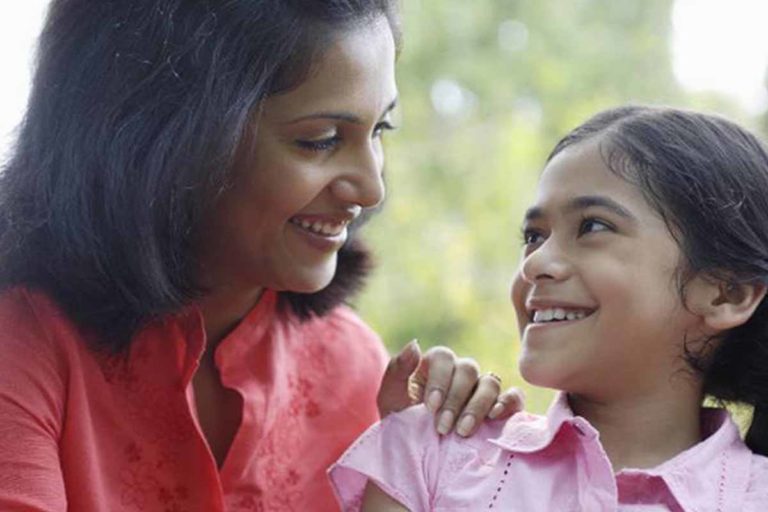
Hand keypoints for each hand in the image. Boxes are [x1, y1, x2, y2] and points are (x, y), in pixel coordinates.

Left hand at [376, 340, 524, 436]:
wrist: (417, 457)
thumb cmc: (401, 424)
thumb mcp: (390, 398)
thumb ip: (398, 369)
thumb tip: (415, 344)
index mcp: (435, 365)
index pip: (444, 357)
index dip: (439, 380)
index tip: (430, 406)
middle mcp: (460, 373)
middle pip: (468, 369)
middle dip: (455, 399)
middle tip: (443, 428)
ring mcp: (482, 390)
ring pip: (490, 382)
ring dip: (478, 406)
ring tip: (463, 432)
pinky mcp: (500, 408)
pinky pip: (514, 396)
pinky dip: (509, 402)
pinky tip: (494, 417)